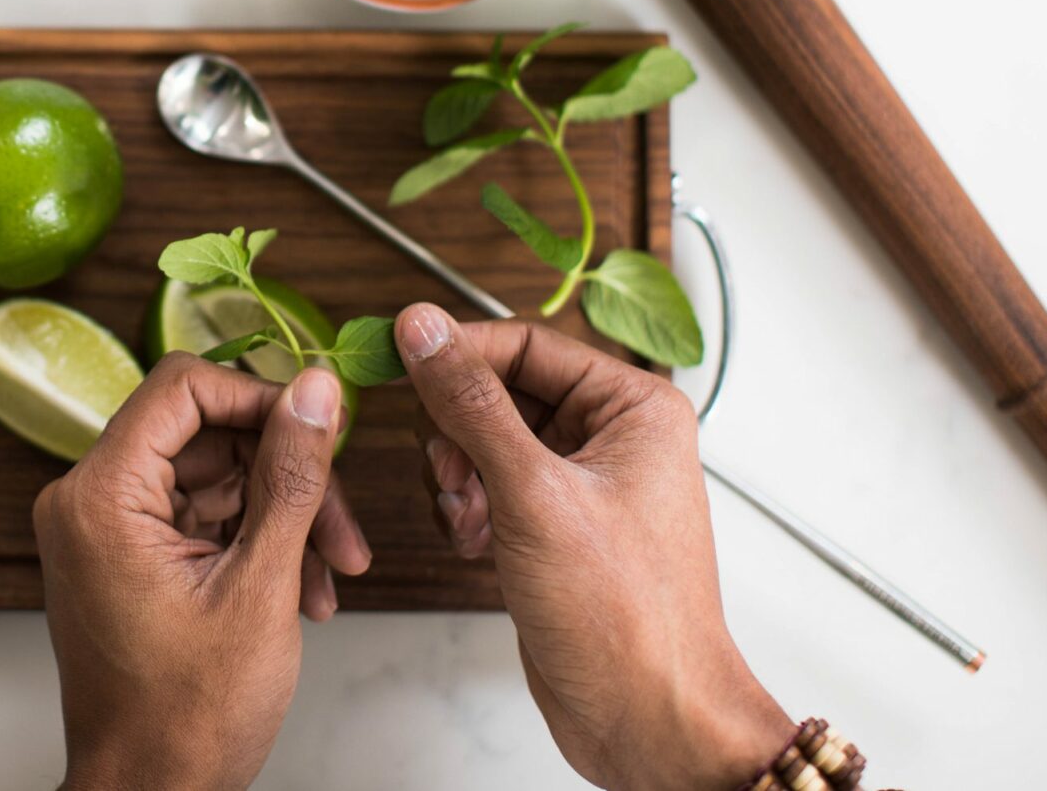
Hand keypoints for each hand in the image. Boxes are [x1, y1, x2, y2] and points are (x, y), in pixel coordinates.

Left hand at [34, 352, 370, 790]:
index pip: (182, 387)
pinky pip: (202, 516)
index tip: (319, 427)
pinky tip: (300, 590)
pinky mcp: (129, 556)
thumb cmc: (185, 717)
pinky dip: (256, 544)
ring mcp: (108, 530)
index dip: (260, 398)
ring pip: (215, 476)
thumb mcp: (258, 587)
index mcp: (99, 497)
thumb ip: (289, 478)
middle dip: (285, 476)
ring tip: (328, 577)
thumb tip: (313, 393)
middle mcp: (89, 501)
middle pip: (206, 435)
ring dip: (281, 517)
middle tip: (342, 533)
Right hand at [394, 304, 793, 790]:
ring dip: (462, 477)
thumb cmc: (623, 615)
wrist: (647, 719)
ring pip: (490, 444)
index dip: (460, 354)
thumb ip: (471, 403)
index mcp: (634, 408)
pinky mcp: (560, 530)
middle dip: (460, 433)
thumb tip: (423, 328)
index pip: (528, 345)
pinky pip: (495, 489)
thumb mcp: (532, 492)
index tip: (398, 359)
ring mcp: (585, 486)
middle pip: (503, 393)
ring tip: (468, 518)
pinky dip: (472, 511)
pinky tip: (475, 545)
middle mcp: (615, 438)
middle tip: (448, 471)